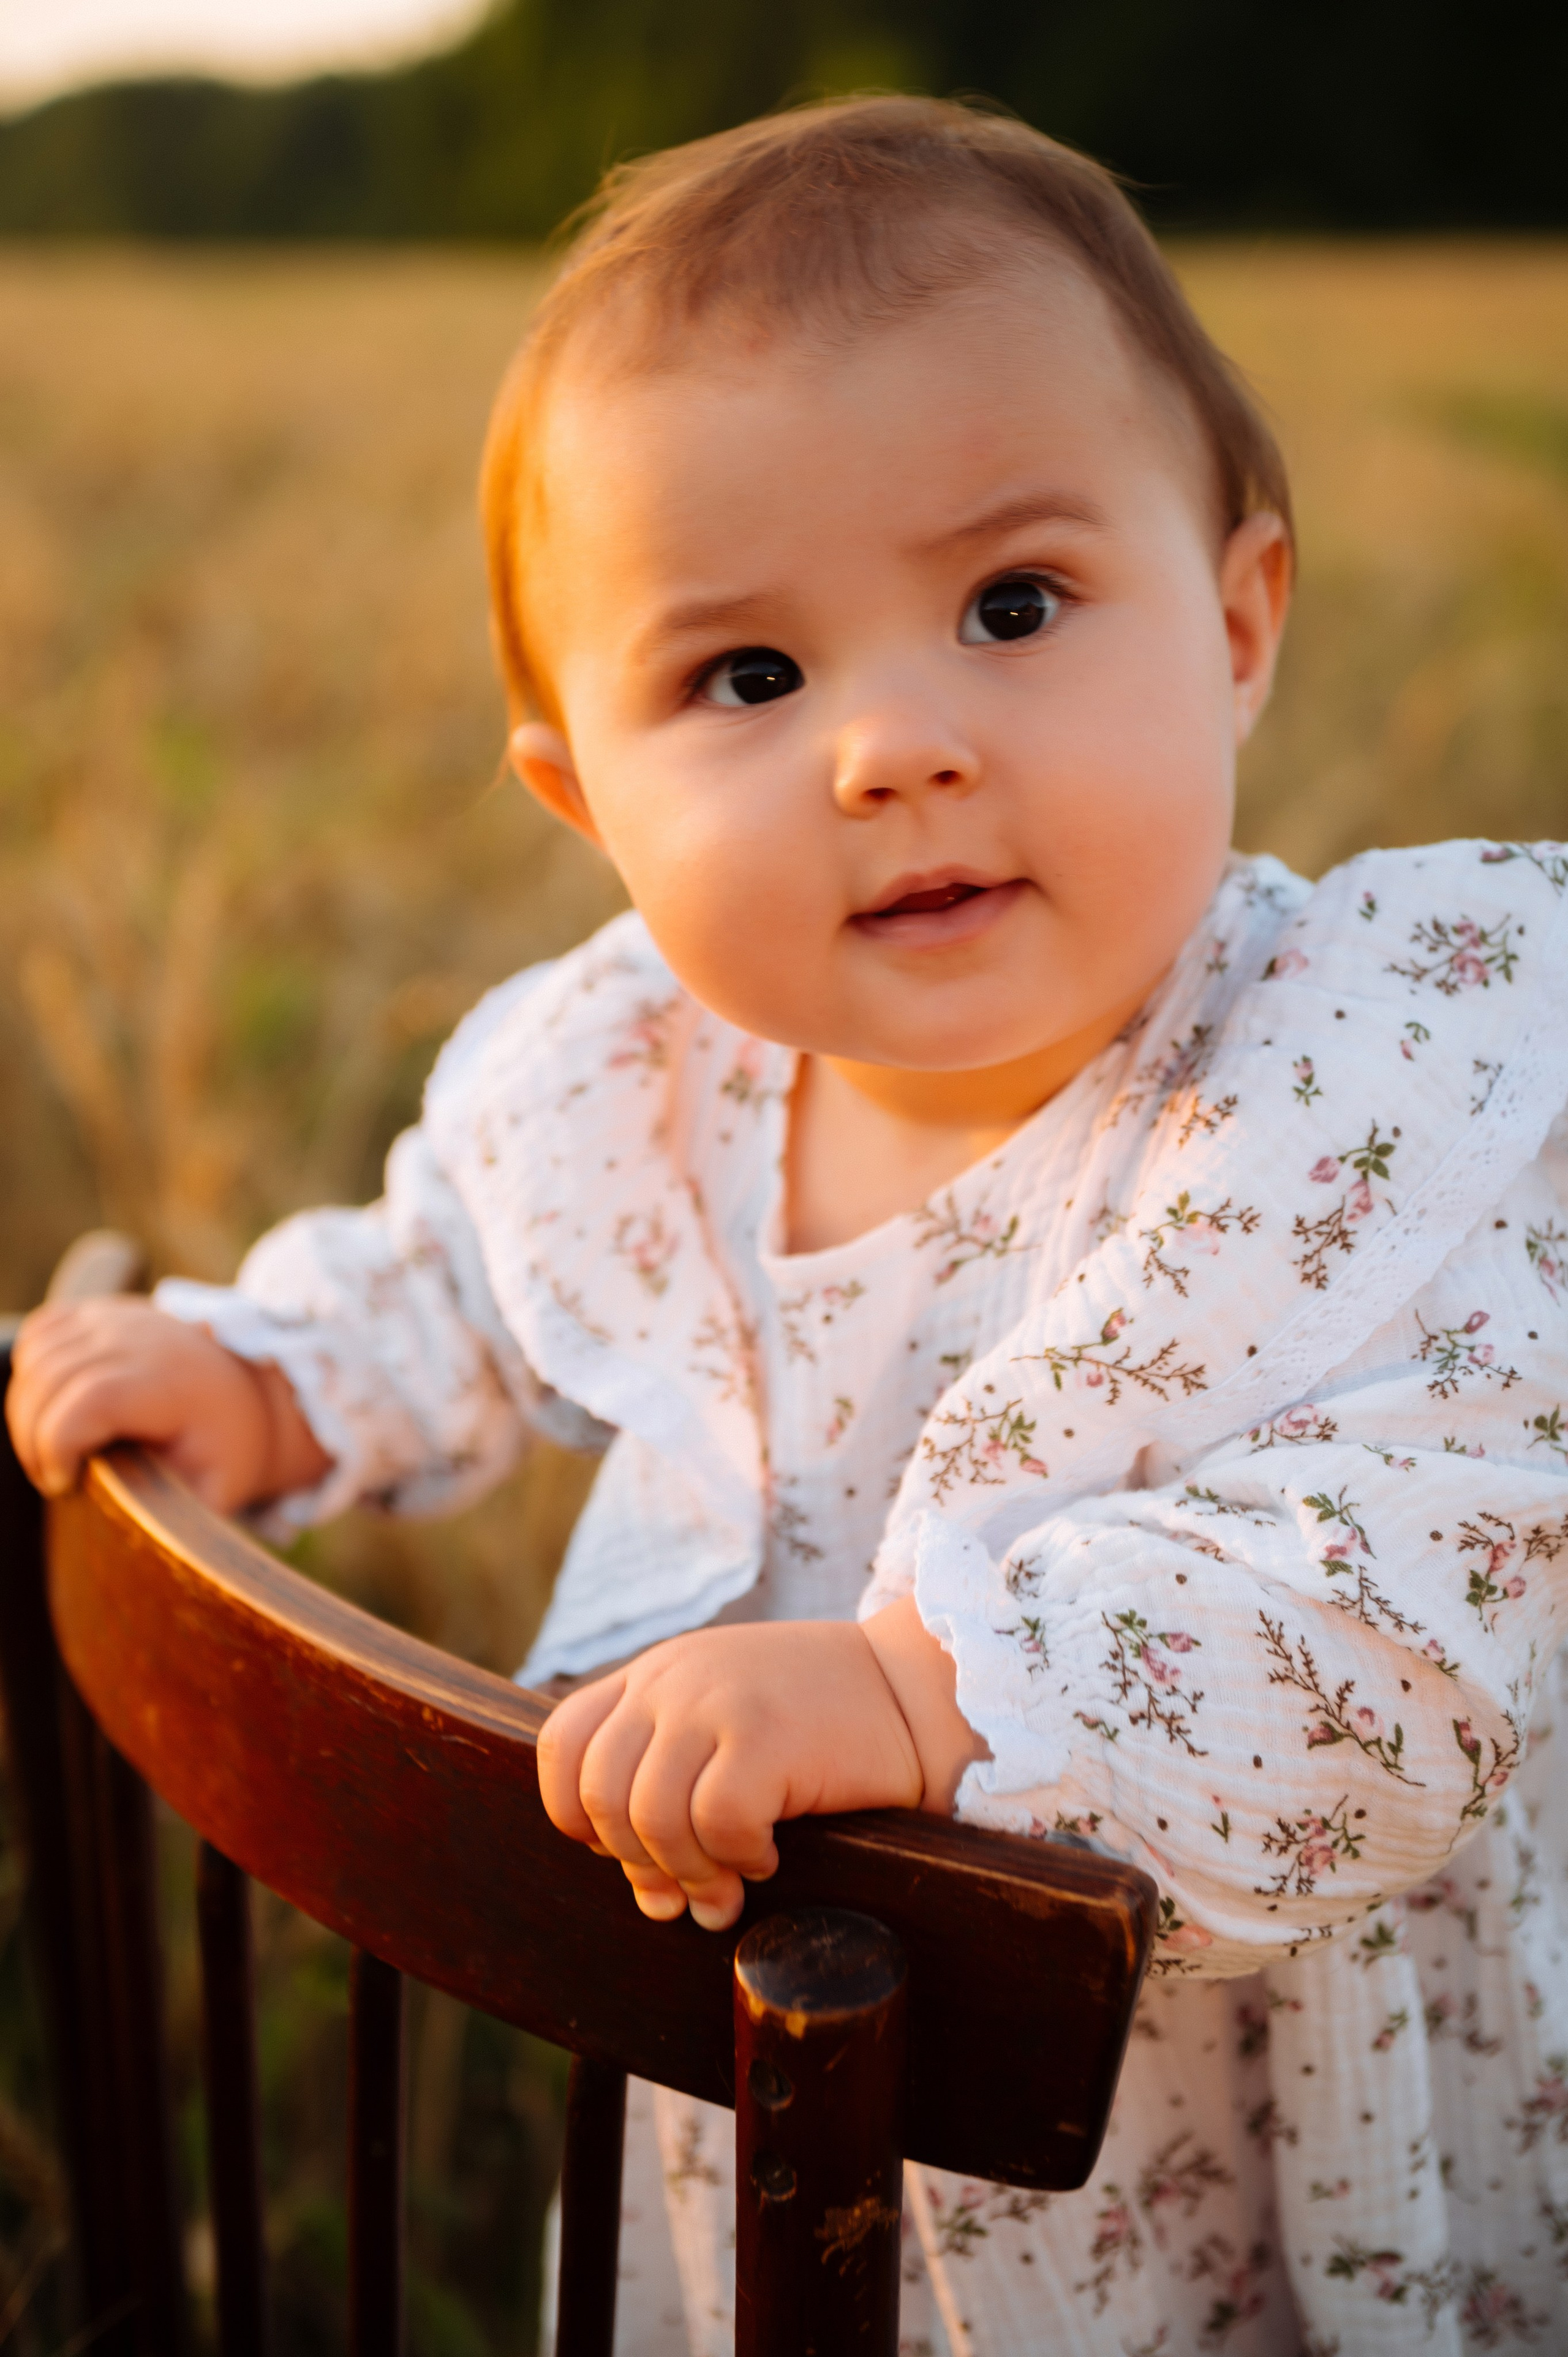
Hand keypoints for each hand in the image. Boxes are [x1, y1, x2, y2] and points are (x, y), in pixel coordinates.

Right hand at [5, 1298, 331, 1512]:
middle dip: (34, 1440)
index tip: (64, 1485)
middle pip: (50, 1380)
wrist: (247, 1387)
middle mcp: (140, 1338)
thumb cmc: (225, 1446)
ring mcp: (116, 1318)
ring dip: (26, 1413)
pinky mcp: (98, 1313)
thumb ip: (176, 1516)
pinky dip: (30, 1375)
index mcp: (172, 1383)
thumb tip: (137, 1546)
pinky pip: (38, 1336)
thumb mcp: (215, 1489)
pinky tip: (51, 1409)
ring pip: (35, 1359)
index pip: (91, 1400)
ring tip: (53, 1452)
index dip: (57, 1444)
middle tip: (55, 1479)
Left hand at [536, 1597, 984, 1929]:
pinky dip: (739, 1857)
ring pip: (651, 1817)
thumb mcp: (724, 1723)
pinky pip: (717, 1824)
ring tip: (730, 1886)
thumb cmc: (822, 1724)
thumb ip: (671, 1776)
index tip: (624, 1851)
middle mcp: (673, 1679)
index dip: (575, 1813)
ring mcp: (716, 1702)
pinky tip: (770, 1854)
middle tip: (687, 1894)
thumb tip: (644, 1890)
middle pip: (600, 1793)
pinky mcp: (763, 1735)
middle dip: (636, 1862)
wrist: (915, 1689)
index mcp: (656, 1674)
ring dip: (689, 1872)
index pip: (563, 1742)